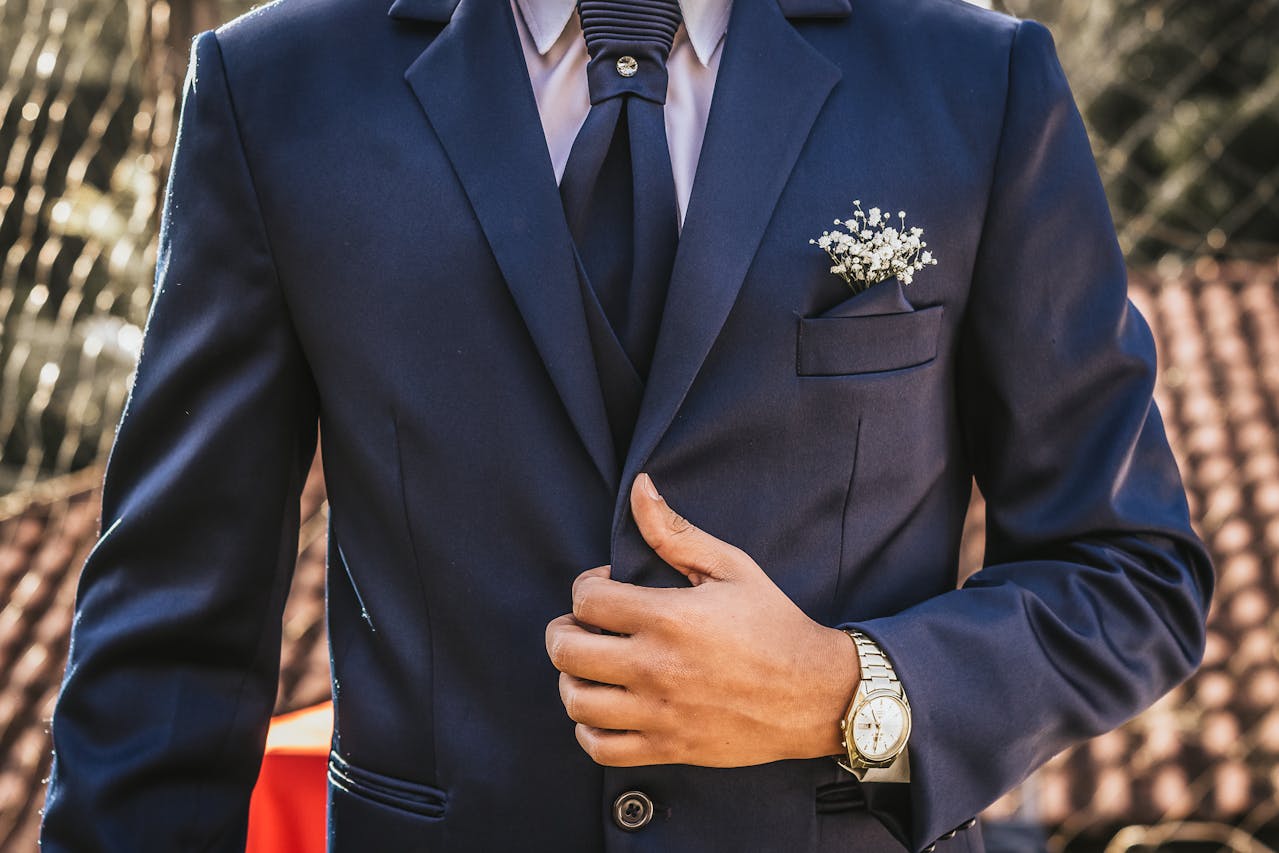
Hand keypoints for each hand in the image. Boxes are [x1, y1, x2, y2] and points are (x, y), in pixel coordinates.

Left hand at [544, 472, 859, 766]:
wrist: (814, 692)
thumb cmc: (773, 623)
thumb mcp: (730, 566)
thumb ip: (675, 531)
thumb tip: (640, 488)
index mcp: (669, 617)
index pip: (586, 600)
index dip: (586, 587)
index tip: (606, 587)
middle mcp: (657, 666)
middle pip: (567, 650)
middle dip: (564, 630)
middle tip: (582, 626)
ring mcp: (660, 712)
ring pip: (577, 701)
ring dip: (571, 679)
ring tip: (589, 667)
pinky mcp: (669, 747)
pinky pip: (601, 748)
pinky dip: (588, 729)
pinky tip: (603, 708)